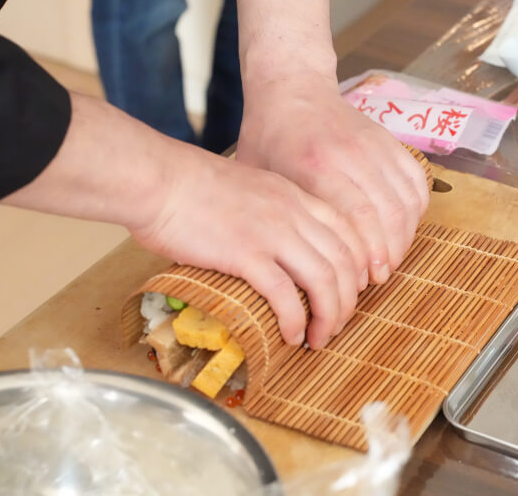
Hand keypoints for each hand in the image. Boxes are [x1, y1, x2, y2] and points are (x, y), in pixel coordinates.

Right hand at [130, 152, 365, 348]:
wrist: (159, 179)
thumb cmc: (192, 186)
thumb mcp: (250, 189)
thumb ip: (271, 212)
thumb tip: (274, 246)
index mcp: (294, 196)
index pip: (348, 231)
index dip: (358, 266)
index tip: (352, 290)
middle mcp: (292, 213)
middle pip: (344, 260)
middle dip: (348, 299)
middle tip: (337, 324)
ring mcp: (272, 233)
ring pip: (323, 279)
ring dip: (328, 315)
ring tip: (319, 338)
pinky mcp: (245, 254)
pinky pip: (284, 294)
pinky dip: (294, 319)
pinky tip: (291, 335)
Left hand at [236, 75, 429, 284]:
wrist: (293, 91)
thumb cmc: (269, 140)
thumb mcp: (260, 177)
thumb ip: (278, 216)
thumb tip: (286, 265)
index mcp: (315, 166)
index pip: (357, 218)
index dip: (367, 255)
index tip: (363, 281)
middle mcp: (352, 155)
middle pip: (388, 215)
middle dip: (389, 254)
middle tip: (379, 277)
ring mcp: (375, 146)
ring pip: (407, 202)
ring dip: (404, 238)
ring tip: (390, 260)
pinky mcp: (391, 142)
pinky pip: (417, 184)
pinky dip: (415, 213)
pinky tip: (402, 230)